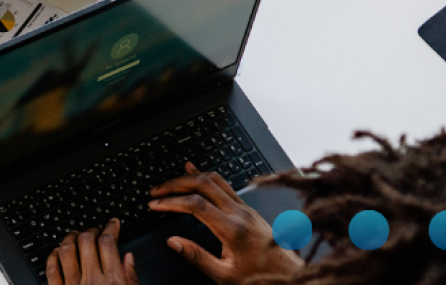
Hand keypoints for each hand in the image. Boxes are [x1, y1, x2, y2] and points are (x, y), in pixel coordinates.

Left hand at [47, 219, 138, 284]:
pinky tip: (57, 252)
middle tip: (95, 230)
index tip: (112, 223)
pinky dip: (53, 256)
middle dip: (92, 231)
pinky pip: (52, 269)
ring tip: (76, 235)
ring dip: (71, 238)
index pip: (109, 243)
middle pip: (86, 242)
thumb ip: (132, 278)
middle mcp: (92, 280)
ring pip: (66, 250)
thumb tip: (128, 257)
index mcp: (113, 281)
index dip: (110, 228)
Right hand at [147, 163, 305, 283]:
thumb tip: (173, 242)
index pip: (196, 205)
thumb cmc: (259, 278)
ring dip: (189, 178)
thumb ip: (197, 257)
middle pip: (203, 184)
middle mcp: (241, 214)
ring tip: (170, 182)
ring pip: (215, 180)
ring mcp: (246, 209)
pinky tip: (195, 172)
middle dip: (175, 184)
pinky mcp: (249, 210)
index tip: (155, 204)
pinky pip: (225, 185)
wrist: (290, 277)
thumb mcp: (224, 276)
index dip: (171, 202)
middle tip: (156, 191)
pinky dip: (205, 177)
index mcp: (233, 230)